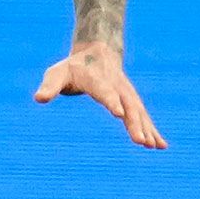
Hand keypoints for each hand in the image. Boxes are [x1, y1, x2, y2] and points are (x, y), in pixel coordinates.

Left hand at [35, 41, 167, 149]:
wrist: (97, 52)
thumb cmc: (72, 67)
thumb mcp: (57, 74)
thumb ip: (50, 86)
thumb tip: (39, 98)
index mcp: (96, 80)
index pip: (104, 91)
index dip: (111, 101)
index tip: (118, 114)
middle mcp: (116, 87)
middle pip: (127, 105)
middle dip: (134, 123)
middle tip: (140, 141)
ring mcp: (127, 94)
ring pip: (138, 112)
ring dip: (146, 129)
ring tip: (152, 146)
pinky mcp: (132, 101)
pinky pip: (143, 116)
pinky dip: (152, 130)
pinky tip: (160, 146)